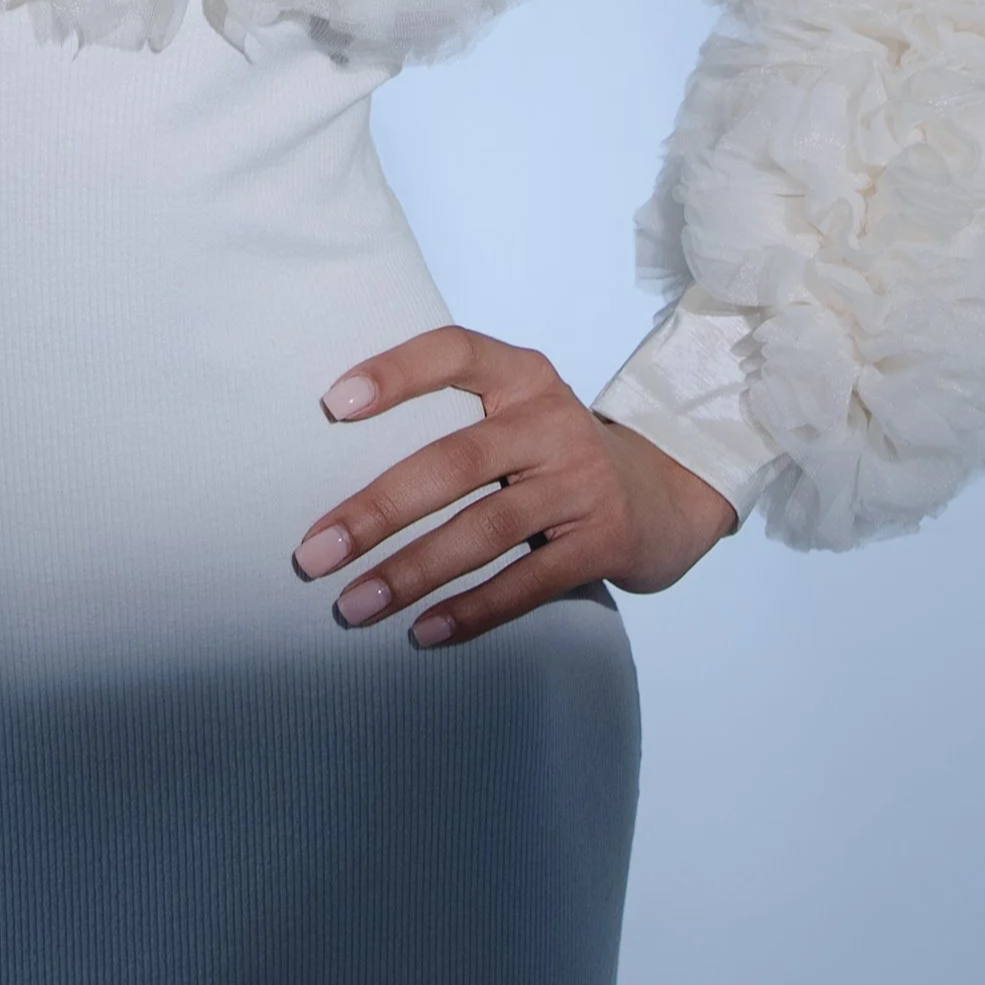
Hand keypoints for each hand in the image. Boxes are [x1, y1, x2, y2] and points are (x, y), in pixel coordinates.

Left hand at [290, 326, 736, 646]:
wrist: (670, 492)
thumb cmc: (555, 453)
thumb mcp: (518, 412)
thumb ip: (454, 420)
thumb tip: (333, 469)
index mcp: (522, 375)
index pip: (453, 353)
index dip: (395, 372)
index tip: (333, 404)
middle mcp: (552, 420)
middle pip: (453, 461)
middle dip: (377, 510)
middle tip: (314, 552)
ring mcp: (582, 481)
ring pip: (484, 529)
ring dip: (411, 572)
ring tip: (354, 605)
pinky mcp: (605, 541)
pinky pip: (528, 583)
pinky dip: (472, 611)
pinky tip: (424, 631)